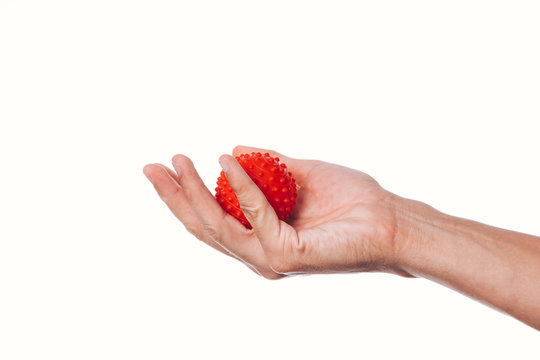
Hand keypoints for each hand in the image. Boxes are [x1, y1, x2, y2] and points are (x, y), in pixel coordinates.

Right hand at [143, 146, 407, 278]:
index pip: (211, 219)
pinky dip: (240, 186)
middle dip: (174, 197)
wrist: (389, 220)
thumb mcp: (298, 175)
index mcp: (260, 237)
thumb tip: (231, 150)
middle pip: (204, 227)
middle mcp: (259, 253)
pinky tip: (226, 161)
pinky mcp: (286, 256)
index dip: (184, 194)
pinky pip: (254, 215)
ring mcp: (270, 259)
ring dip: (195, 191)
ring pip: (219, 226)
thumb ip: (266, 166)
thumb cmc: (349, 200)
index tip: (166, 166)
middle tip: (152, 166)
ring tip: (180, 160)